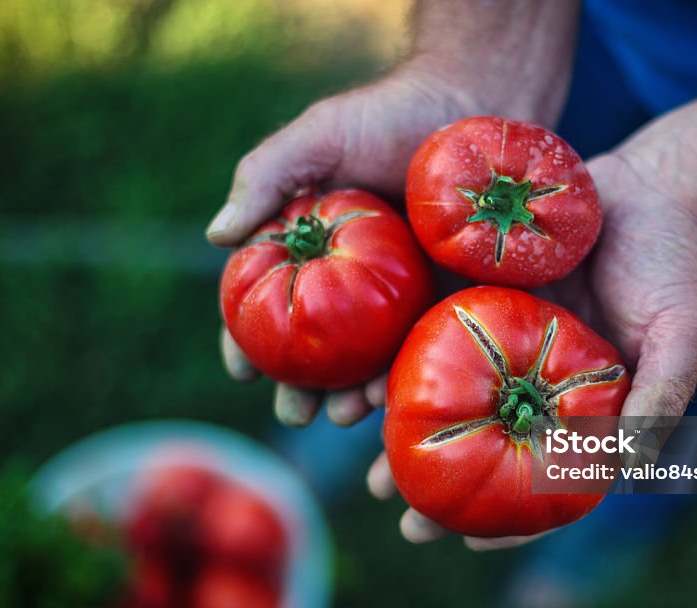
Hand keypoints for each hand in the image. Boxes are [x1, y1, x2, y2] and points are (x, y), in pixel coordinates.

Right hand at [208, 63, 479, 426]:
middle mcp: (356, 281)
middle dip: (302, 389)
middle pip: (320, 347)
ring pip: (372, 361)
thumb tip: (217, 236)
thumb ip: (266, 176)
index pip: (272, 302)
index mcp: (316, 249)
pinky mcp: (455, 300)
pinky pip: (428, 347)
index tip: (242, 370)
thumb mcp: (320, 137)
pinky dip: (410, 375)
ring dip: (354, 396)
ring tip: (346, 415)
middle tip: (295, 414)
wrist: (479, 103)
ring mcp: (406, 297)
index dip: (250, 340)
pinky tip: (399, 397)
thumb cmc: (392, 114)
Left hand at [366, 129, 696, 547]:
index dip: (512, 516)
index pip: (542, 476)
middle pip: (480, 443)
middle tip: (396, 510)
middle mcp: (534, 380)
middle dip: (438, 481)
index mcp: (580, 405)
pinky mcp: (477, 288)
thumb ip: (660, 397)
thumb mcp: (682, 336)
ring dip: (403, 424)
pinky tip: (368, 380)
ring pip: (446, 392)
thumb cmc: (678, 269)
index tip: (471, 542)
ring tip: (362, 454)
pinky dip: (401, 356)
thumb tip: (626, 465)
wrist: (655, 189)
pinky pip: (432, 327)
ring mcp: (502, 336)